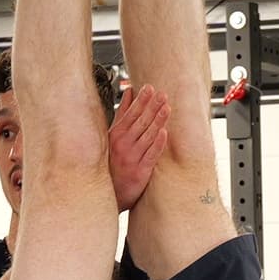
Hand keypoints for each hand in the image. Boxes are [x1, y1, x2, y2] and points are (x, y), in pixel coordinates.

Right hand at [105, 84, 169, 209]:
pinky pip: (151, 155)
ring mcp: (132, 157)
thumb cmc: (113, 159)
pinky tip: (164, 133)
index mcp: (116, 134)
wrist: (111, 191)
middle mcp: (123, 145)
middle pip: (140, 122)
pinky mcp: (141, 170)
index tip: (150, 88)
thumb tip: (129, 91)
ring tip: (166, 108)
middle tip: (162, 94)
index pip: (131, 114)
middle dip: (152, 107)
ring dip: (157, 121)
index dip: (141, 101)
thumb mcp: (113, 134)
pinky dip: (157, 143)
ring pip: (147, 136)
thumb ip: (122, 112)